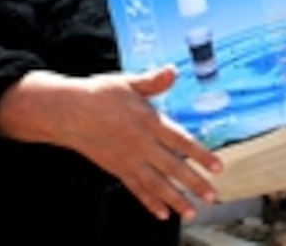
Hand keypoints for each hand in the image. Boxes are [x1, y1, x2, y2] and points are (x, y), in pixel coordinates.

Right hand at [0, 67, 222, 221]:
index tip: (218, 167)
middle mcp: (141, 144)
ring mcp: (128, 159)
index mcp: (148, 121)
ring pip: (156, 184)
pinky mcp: (116, 168)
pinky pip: (136, 188)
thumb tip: (172, 71)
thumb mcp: (129, 83)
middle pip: (172, 167)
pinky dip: (149, 202)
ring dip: (175, 199)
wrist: (67, 112)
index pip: (181, 141)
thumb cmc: (99, 95)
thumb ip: (153, 82)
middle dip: (194, 183)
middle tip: (212, 196)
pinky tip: (162, 213)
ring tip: (191, 212)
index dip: (201, 154)